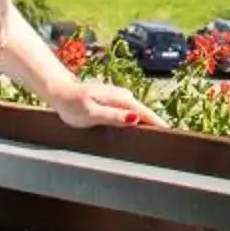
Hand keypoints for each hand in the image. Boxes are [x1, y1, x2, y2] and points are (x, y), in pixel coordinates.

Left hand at [48, 79, 162, 130]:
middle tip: (168, 139)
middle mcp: (122, 96)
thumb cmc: (73, 104)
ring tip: (155, 134)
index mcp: (120, 99)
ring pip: (137, 110)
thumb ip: (114, 116)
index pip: (145, 113)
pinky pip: (129, 110)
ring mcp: (117, 97)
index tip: (171, 133)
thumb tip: (136, 118)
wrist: (58, 91)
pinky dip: (136, 118)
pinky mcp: (112, 100)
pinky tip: (136, 126)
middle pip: (143, 112)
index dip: (157, 123)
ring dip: (147, 121)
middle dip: (155, 123)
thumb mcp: (92, 113)